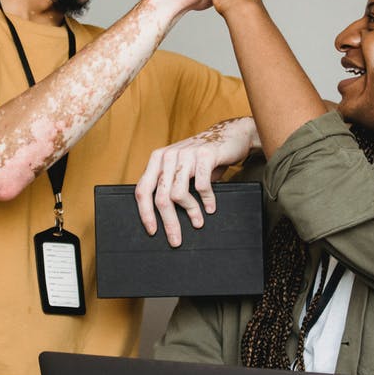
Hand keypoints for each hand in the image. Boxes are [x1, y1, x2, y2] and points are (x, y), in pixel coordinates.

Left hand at [135, 117, 259, 246]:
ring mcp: (185, 154)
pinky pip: (201, 186)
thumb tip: (163, 216)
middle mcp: (168, 156)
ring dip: (189, 212)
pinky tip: (210, 208)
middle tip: (176, 239)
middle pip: (160, 197)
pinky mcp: (204, 155)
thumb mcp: (182, 168)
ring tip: (197, 222)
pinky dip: (206, 201)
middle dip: (169, 222)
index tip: (152, 231)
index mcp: (157, 159)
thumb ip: (170, 184)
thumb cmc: (204, 157)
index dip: (145, 213)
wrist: (230, 135)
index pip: (142, 189)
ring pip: (178, 194)